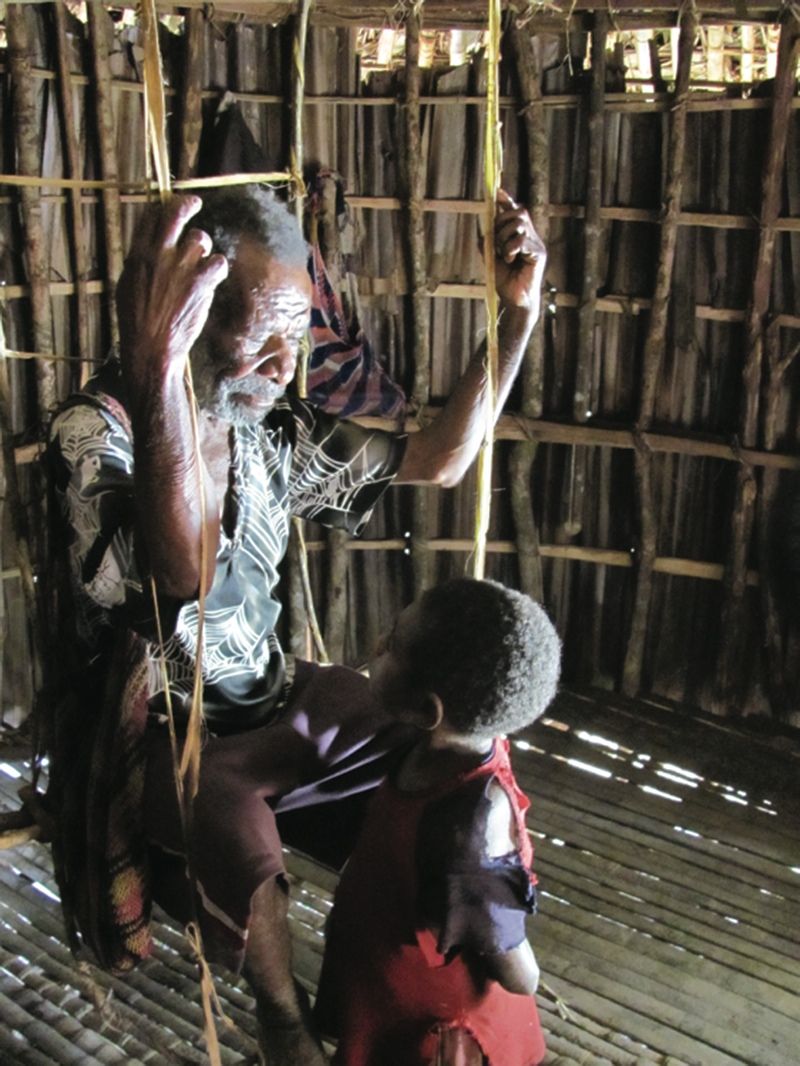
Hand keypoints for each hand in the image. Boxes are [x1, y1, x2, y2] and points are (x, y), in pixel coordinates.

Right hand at [117, 194, 228, 380]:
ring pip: (201, 239)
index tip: (169, 207)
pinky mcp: (201, 282)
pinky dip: (218, 268)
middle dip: (187, 204)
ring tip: (201, 263)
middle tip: (195, 203)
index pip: (151, 217)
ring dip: (204, 248)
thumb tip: (149, 248)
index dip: (162, 208)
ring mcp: (181, 266)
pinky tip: (212, 279)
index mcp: (138, 254)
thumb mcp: (127, 285)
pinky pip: (218, 262)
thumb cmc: (136, 322)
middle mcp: (159, 254)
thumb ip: (140, 262)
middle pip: (176, 213)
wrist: (151, 346)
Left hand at [491, 189, 545, 312]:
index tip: (497, 192)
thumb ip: (488, 243)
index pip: (516, 211)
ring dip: (504, 237)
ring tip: (504, 254)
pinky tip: (510, 260)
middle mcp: (531, 237)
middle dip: (501, 222)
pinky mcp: (538, 253)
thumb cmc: (506, 282)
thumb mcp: (491, 258)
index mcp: (521, 236)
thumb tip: (483, 230)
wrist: (515, 300)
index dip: (507, 200)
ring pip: (519, 223)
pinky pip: (522, 239)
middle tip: (496, 242)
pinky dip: (510, 248)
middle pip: (518, 212)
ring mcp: (536, 244)